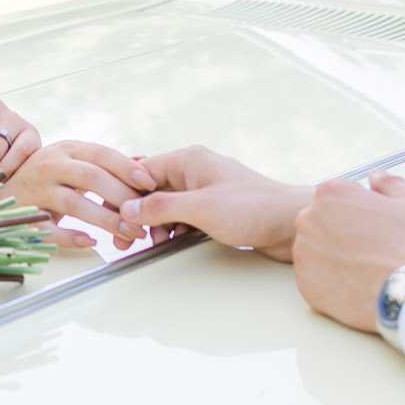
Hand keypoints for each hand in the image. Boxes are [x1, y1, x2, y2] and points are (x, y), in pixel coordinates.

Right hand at [0, 139, 146, 249]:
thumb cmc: (44, 177)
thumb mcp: (69, 161)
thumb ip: (102, 165)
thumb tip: (144, 165)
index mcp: (65, 149)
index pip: (100, 154)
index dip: (126, 168)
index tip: (150, 185)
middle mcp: (49, 165)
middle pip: (91, 177)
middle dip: (121, 197)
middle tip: (144, 217)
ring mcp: (35, 190)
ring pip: (74, 203)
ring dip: (105, 219)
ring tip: (129, 233)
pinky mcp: (23, 215)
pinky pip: (48, 229)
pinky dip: (70, 236)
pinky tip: (91, 241)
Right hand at [111, 144, 309, 258]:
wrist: (293, 223)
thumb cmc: (254, 209)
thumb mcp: (200, 209)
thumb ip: (161, 207)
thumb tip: (129, 207)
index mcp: (189, 160)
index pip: (141, 171)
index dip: (123, 194)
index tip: (111, 214)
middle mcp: (195, 170)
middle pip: (152, 189)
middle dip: (139, 213)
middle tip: (127, 237)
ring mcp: (205, 188)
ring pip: (166, 204)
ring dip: (157, 224)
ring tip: (152, 243)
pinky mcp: (214, 206)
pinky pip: (183, 214)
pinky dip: (174, 228)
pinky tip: (171, 242)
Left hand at [293, 170, 404, 331]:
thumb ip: (389, 184)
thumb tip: (375, 174)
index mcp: (331, 193)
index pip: (337, 197)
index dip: (358, 212)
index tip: (374, 227)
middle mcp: (308, 219)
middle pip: (321, 222)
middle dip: (341, 233)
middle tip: (369, 250)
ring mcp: (303, 252)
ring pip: (315, 250)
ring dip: (332, 257)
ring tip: (363, 270)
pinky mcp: (304, 283)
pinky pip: (314, 278)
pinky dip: (329, 282)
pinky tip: (354, 286)